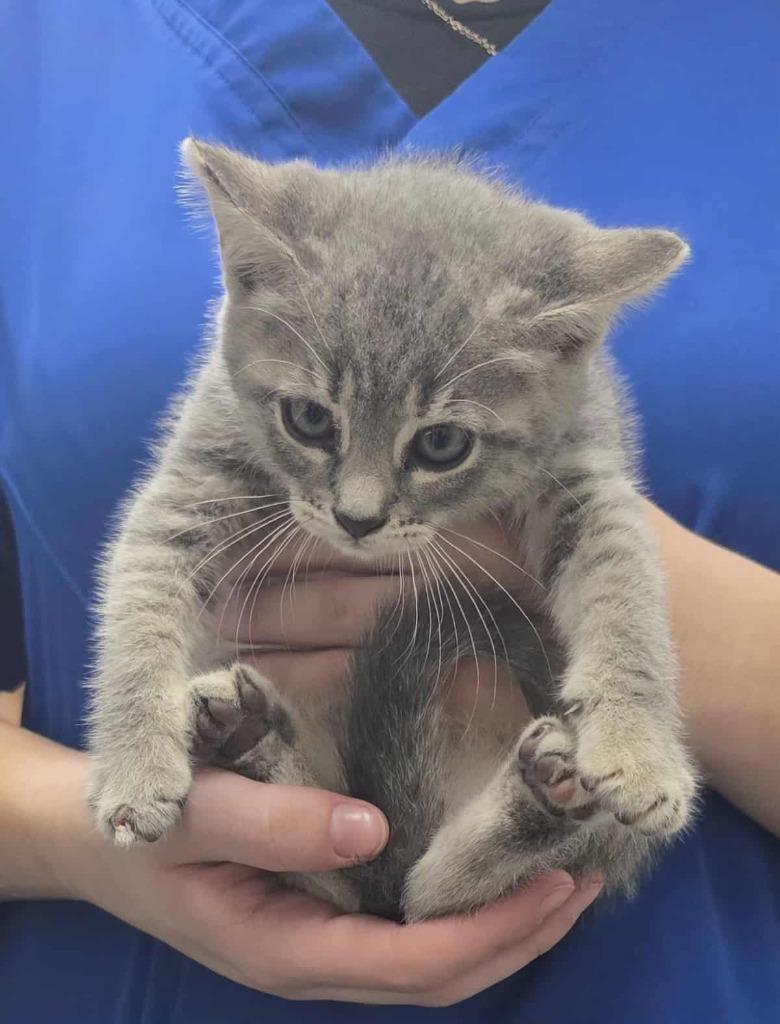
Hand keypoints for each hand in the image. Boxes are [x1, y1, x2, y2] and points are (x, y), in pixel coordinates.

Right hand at [64, 760, 601, 1004]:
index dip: (491, 932)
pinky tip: (490, 870)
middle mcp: (319, 959)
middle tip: (585, 879)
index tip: (554, 884)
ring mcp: (324, 941)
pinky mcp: (325, 913)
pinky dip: (465, 907)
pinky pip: (410, 927)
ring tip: (564, 880)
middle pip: (442, 976)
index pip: (415, 965)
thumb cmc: (143, 832)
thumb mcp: (194, 818)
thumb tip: (370, 829)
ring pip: (432, 959)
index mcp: (291, 951)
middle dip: (521, 937)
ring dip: (503, 927)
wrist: (99, 841)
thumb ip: (272, 824)